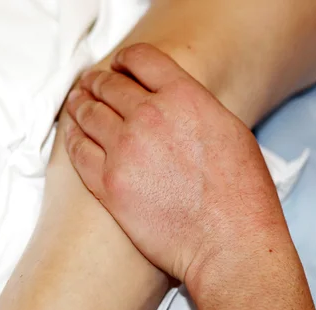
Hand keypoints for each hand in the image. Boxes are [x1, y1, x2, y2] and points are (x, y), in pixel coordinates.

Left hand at [62, 43, 286, 284]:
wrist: (228, 244)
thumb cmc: (241, 195)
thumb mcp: (231, 132)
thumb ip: (195, 108)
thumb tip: (173, 102)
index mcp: (185, 97)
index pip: (141, 58)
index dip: (126, 59)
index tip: (119, 66)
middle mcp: (150, 116)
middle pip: (109, 85)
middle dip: (97, 82)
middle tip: (91, 85)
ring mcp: (125, 150)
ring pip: (89, 114)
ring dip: (80, 104)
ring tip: (77, 104)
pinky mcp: (108, 184)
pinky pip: (79, 150)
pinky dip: (73, 137)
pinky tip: (74, 135)